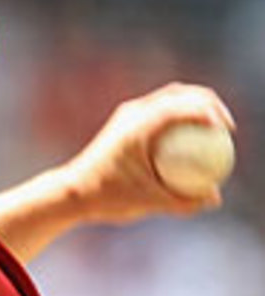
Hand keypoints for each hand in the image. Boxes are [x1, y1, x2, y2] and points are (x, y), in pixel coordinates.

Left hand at [63, 82, 235, 224]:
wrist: (71, 192)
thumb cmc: (105, 198)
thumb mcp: (146, 202)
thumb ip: (182, 201)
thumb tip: (214, 200)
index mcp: (140, 124)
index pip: (184, 106)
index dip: (211, 112)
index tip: (225, 132)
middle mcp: (134, 112)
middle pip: (181, 93)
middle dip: (208, 103)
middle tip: (225, 126)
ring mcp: (128, 114)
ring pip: (169, 99)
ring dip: (193, 107)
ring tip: (212, 130)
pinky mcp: (125, 122)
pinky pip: (158, 113)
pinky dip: (177, 120)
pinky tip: (188, 144)